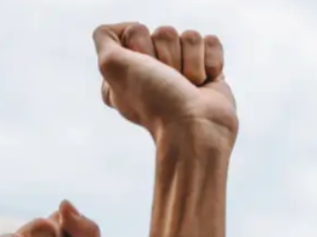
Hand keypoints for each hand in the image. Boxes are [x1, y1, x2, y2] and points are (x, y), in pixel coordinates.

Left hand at [93, 23, 237, 143]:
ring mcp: (183, 70)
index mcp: (128, 70)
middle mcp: (154, 70)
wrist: (194, 128)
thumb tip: (124, 28)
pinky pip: (211, 43)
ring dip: (191, 63)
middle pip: (165, 32)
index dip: (142, 48)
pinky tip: (204, 85)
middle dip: (169, 56)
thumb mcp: (112, 66)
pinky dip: (211, 63)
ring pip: (191, 36)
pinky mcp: (208, 70)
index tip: (143, 74)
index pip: (136, 30)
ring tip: (187, 87)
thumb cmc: (154, 101)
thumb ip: (104, 38)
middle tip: (168, 82)